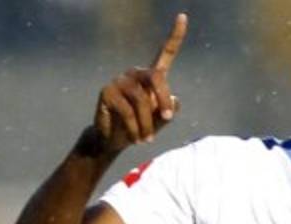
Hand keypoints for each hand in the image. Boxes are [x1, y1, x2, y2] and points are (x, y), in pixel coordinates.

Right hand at [90, 13, 187, 152]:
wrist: (116, 140)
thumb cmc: (143, 127)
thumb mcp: (161, 120)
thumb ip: (169, 109)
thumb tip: (173, 99)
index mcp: (152, 77)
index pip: (166, 53)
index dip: (175, 36)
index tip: (183, 17)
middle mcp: (136, 74)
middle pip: (156, 78)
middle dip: (162, 100)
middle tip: (166, 118)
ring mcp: (120, 81)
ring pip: (142, 101)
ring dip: (147, 124)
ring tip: (146, 139)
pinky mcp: (107, 92)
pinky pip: (128, 111)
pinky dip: (136, 128)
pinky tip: (136, 138)